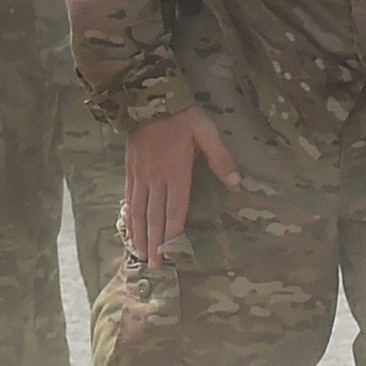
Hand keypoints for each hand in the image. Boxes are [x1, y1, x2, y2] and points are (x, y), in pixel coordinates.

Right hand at [118, 107, 239, 271]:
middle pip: (154, 217)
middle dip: (154, 244)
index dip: (172, 234)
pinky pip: (128, 199)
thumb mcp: (206, 132)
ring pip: (139, 212)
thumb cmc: (181, 116)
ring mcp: (140, 176)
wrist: (146, 97)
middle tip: (154, 267)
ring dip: (139, 235)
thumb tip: (237, 183)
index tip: (172, 254)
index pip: (175, 210)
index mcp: (176, 172)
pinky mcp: (130, 171)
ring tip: (140, 255)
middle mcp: (156, 179)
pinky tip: (129, 229)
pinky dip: (129, 217)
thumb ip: (220, 158)